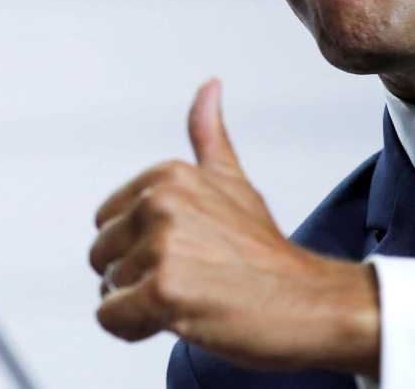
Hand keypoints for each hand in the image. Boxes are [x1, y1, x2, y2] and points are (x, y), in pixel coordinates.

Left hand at [89, 79, 379, 375]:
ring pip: (108, 289)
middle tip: (191, 282)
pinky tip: (179, 320)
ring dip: (140, 306)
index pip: (106, 222)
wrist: (313, 306)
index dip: (139, 249)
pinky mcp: (163, 290)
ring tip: (193, 300)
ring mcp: (162, 245)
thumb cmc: (267, 254)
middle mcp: (160, 202)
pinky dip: (134, 329)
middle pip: (101, 255)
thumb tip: (209, 85)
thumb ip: (209, 137)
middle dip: (135, 278)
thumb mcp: (234, 184)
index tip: (187, 255)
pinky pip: (111, 317)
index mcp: (167, 175)